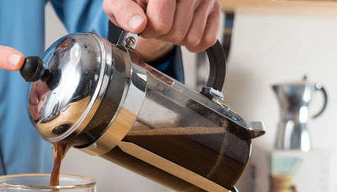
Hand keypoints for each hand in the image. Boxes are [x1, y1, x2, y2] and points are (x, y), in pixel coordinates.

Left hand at [104, 0, 220, 52]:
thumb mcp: (119, 2)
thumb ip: (124, 12)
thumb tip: (138, 25)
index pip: (161, 23)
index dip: (148, 30)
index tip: (143, 22)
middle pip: (176, 33)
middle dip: (162, 35)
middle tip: (157, 21)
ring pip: (192, 38)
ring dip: (177, 38)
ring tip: (170, 21)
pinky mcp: (216, 8)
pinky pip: (208, 39)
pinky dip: (194, 42)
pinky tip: (184, 28)